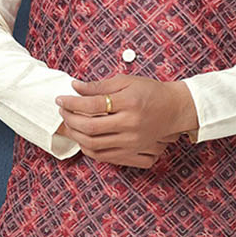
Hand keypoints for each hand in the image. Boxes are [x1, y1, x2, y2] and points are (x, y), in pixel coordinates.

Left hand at [55, 74, 197, 167]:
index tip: (61, 99)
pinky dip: (87, 148)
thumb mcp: (127, 81)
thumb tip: (75, 87)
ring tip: (69, 123)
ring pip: (93, 144)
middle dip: (70, 119)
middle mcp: (130, 124)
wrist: (174, 109)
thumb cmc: (151, 92)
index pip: (93, 105)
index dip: (72, 102)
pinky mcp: (132, 151)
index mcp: (129, 102)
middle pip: (90, 127)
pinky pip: (103, 155)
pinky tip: (81, 137)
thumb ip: (100, 85)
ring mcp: (131, 141)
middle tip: (63, 111)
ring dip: (76, 135)